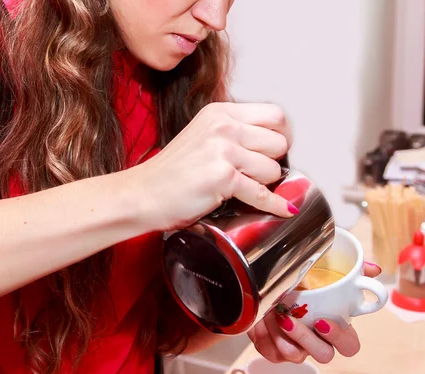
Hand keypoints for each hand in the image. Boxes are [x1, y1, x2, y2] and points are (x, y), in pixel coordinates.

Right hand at [131, 102, 294, 231]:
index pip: (274, 115)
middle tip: (259, 173)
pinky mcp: (223, 178)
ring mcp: (223, 151)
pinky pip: (262, 193)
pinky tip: (282, 209)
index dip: (280, 136)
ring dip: (264, 183)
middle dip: (273, 161)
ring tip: (243, 187)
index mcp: (219, 112)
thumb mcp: (202, 136)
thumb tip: (274, 146)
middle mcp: (223, 126)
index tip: (275, 151)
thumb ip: (234, 134)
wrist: (142, 194)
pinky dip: (273, 205)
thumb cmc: (170, 172)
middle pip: (279, 142)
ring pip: (273, 168)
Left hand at [248, 262, 381, 363]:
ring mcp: (296, 349)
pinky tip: (266, 320)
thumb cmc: (296, 285)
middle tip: (292, 320)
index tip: (323, 321)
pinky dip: (269, 335)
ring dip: (285, 334)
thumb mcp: (319, 273)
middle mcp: (316, 341)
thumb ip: (350, 272)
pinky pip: (276, 353)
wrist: (262, 290)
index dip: (341, 338)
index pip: (349, 345)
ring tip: (277, 315)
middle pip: (325, 356)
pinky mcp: (276, 353)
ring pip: (297, 356)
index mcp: (332, 326)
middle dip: (309, 340)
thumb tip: (373, 269)